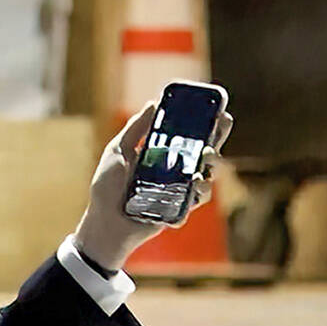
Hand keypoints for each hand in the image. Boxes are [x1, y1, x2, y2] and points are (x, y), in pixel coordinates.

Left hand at [74, 103, 232, 272]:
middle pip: (204, 154)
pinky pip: (196, 201)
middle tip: (222, 125)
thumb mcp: (117, 151)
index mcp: (161, 155)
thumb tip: (154, 103)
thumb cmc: (106, 188)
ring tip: (206, 157)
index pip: (188, 136)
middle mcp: (174, 172)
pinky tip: (196, 184)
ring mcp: (178, 192)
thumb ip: (135, 129)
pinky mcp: (179, 210)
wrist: (104, 222)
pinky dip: (199, 192)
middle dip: (218, 138)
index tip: (218, 110)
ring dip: (213, 164)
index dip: (205, 124)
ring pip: (207, 176)